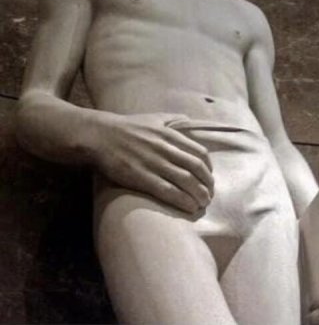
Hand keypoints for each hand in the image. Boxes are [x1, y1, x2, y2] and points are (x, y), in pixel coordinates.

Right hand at [91, 112, 213, 213]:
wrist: (101, 136)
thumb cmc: (128, 127)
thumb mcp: (153, 118)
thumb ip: (173, 119)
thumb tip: (189, 120)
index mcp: (170, 134)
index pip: (199, 153)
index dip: (208, 168)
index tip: (209, 177)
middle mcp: (165, 148)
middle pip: (196, 168)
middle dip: (207, 184)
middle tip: (209, 195)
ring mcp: (154, 163)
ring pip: (186, 181)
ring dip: (199, 195)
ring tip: (203, 204)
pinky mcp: (142, 177)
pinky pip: (168, 191)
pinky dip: (182, 201)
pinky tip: (189, 208)